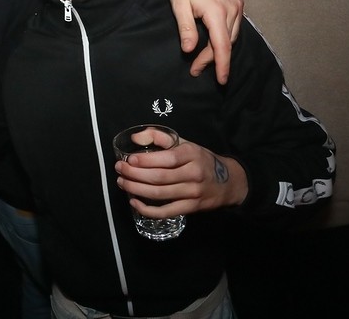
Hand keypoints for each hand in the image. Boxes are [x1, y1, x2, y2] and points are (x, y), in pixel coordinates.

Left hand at [114, 131, 246, 217]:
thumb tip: (135, 138)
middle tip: (119, 170)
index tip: (129, 159)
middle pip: (158, 177)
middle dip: (134, 175)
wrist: (229, 182)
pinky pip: (166, 211)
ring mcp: (193, 192)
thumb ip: (160, 137)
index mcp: (191, 154)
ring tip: (122, 183)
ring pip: (159, 194)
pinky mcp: (191, 208)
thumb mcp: (184, 143)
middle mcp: (193, 173)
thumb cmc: (200, 159)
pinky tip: (134, 202)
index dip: (145, 160)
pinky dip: (148, 209)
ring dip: (136, 189)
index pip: (165, 158)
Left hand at [165, 0, 242, 83]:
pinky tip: (213, 42)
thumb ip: (186, 28)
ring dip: (219, 49)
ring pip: (231, 36)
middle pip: (226, 43)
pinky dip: (224, 37)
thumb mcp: (179, 6)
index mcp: (217, 10)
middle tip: (196, 68)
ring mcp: (237, 4)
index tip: (222, 80)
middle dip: (213, 58)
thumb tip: (189, 50)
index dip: (222, 65)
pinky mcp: (238, 2)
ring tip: (202, 58)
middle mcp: (232, 8)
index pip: (222, 45)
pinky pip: (234, 26)